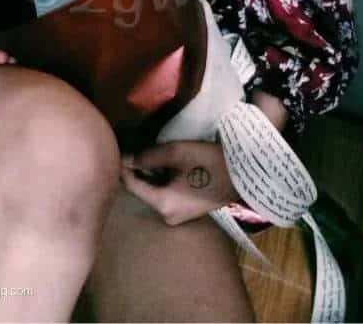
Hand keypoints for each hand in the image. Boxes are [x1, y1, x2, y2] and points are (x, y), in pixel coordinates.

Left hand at [121, 140, 239, 225]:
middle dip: (136, 168)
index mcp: (163, 205)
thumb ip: (146, 156)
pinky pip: (165, 193)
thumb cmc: (209, 162)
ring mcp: (177, 216)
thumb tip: (124, 158)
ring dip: (149, 172)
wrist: (242, 174)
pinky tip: (165, 163)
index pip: (131, 185)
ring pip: (153, 190)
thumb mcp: (176, 152)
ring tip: (148, 151)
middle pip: (141, 189)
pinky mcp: (185, 210)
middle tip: (133, 145)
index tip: (119, 146)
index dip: (123, 165)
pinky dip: (162, 179)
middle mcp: (167, 216)